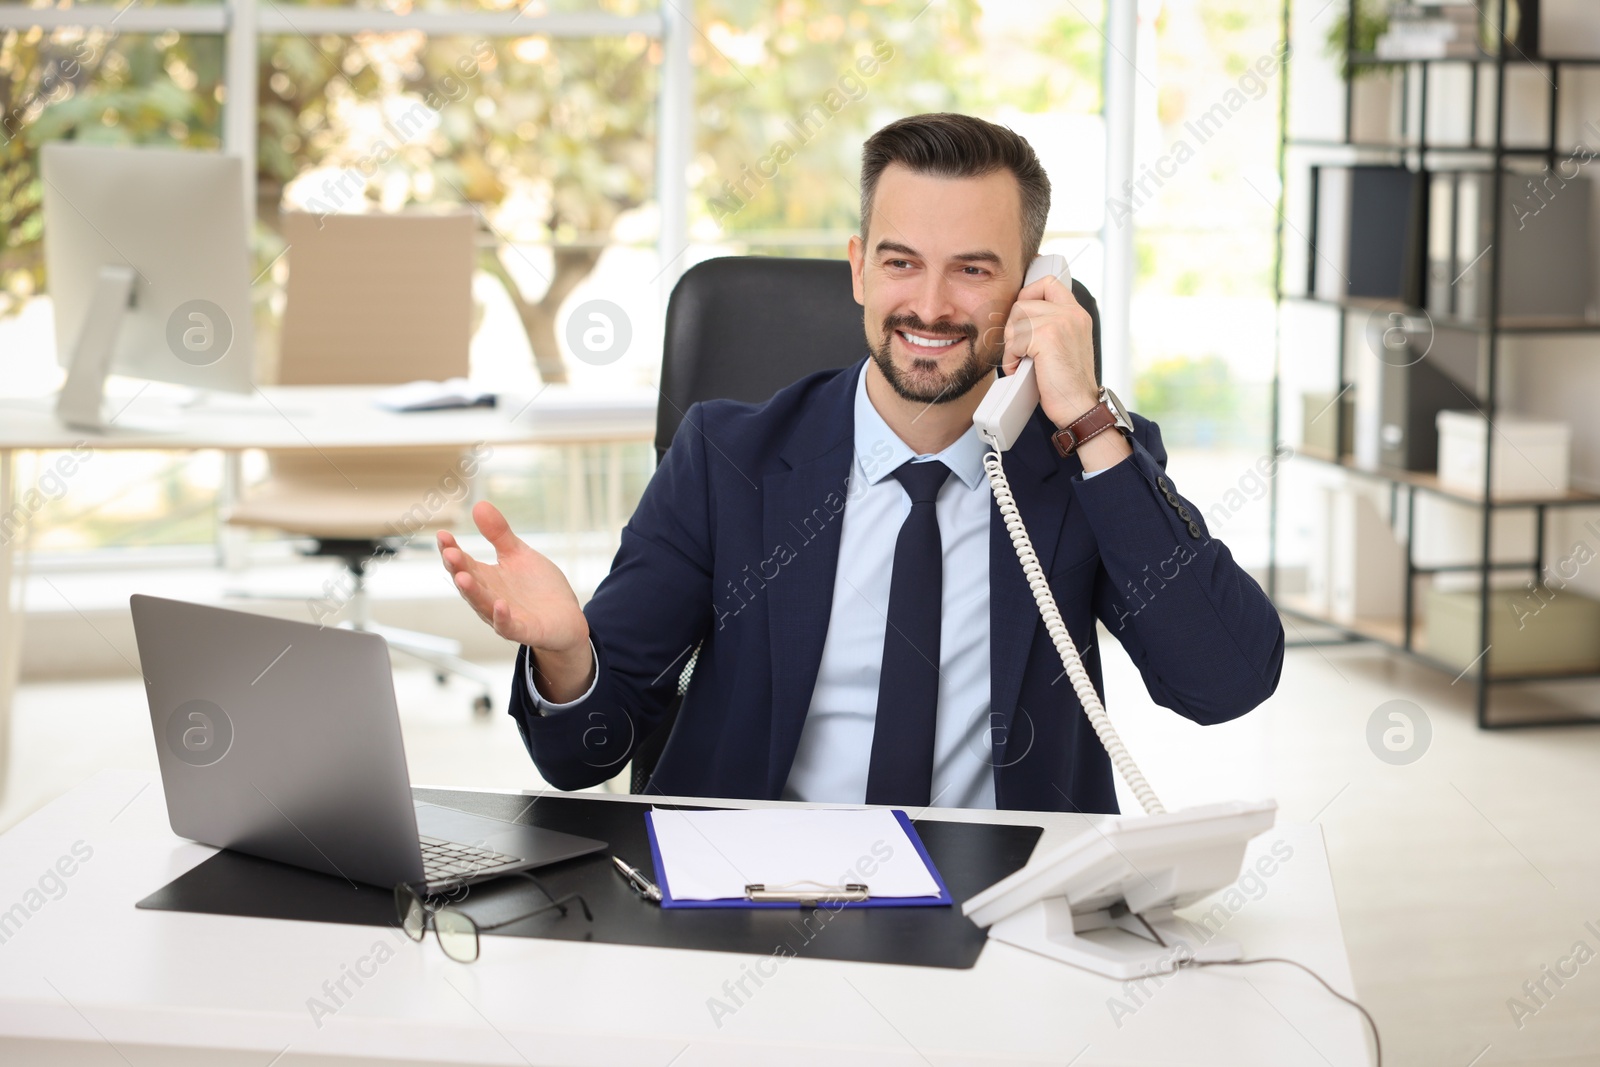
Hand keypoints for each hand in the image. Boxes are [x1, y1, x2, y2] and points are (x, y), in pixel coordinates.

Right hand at [438, 501, 592, 701]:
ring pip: (483, 605)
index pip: (463, 563)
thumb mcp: (518, 554)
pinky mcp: (523, 630)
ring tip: (462, 577)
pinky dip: (502, 617)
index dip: (451, 550)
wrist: (565, 618)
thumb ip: (499, 534)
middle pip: (469, 583)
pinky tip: (499, 605)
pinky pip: (508, 626)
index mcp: (486, 578)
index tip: (442, 534)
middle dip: (458, 568)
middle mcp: (489, 597)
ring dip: (472, 592)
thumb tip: (479, 505)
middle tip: (449, 553)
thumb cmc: (537, 587)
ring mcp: (504, 615)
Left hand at [999, 272, 1100, 428]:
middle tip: (1019, 349)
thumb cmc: (1067, 383)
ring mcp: (1060, 322)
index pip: (1048, 283)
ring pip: (1016, 321)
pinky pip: (1014, 340)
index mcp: (1076, 314)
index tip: (1022, 319)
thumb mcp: (1064, 345)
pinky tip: (1019, 370)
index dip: (1028, 295)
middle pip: (1023, 303)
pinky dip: (1011, 359)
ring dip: (1011, 345)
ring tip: (1021, 361)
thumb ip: (1049, 326)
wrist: (1079, 406)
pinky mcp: (1047, 336)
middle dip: (1013, 328)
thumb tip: (1017, 318)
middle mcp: (1071, 313)